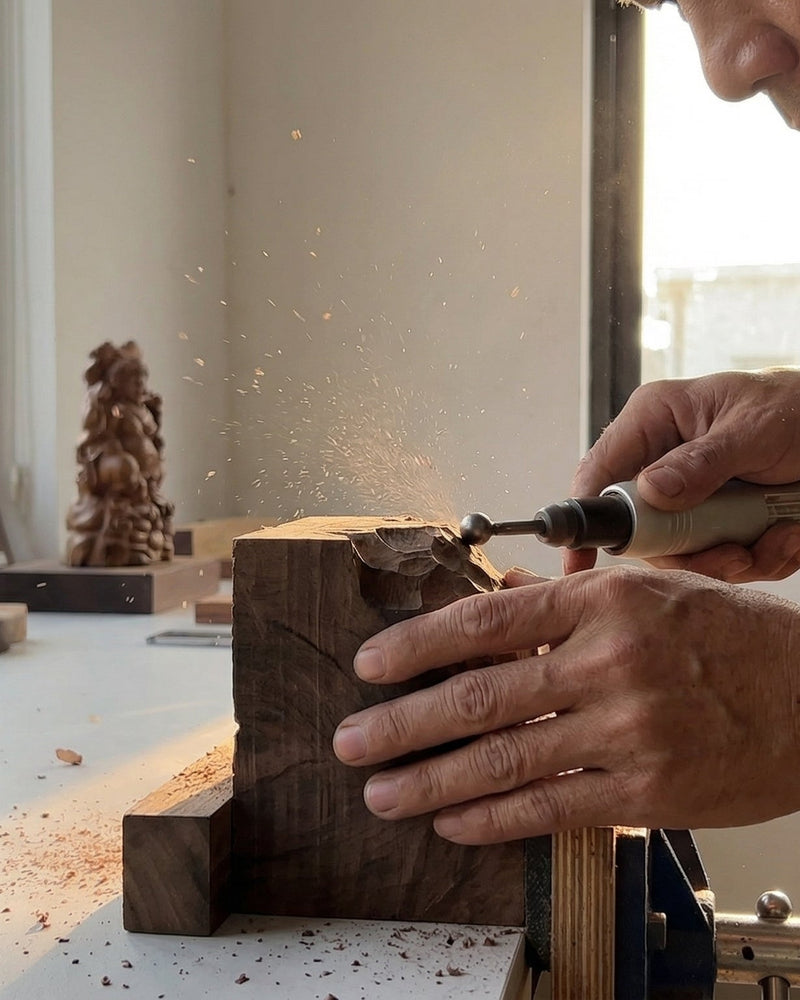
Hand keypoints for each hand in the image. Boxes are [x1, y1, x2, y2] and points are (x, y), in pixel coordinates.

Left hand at [332, 565, 799, 843]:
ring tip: (384, 792)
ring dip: (430, 779)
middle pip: (479, 695)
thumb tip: (497, 592)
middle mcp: (608, 660)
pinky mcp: (646, 790)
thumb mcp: (649, 588)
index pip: (484, 621)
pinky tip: (453, 821)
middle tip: (352, 740)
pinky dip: (492, 817)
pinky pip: (550, 806)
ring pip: (504, 757)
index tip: (370, 665)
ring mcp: (627, 730)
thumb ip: (565, 597)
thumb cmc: (730, 636)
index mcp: (602, 601)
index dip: (415, 645)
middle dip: (402, 723)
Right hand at [566, 369, 799, 580]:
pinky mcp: (719, 521)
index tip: (578, 563)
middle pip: (642, 530)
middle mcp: (664, 461)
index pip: (599, 473)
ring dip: (735, 557)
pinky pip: (722, 558)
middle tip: (735, 556)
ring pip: (684, 553)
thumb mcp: (752, 430)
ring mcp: (691, 496)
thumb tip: (650, 491)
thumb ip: (701, 462)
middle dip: (691, 552)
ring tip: (779, 536)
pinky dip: (762, 556)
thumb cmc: (798, 406)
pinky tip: (789, 532)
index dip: (586, 519)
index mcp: (655, 421)